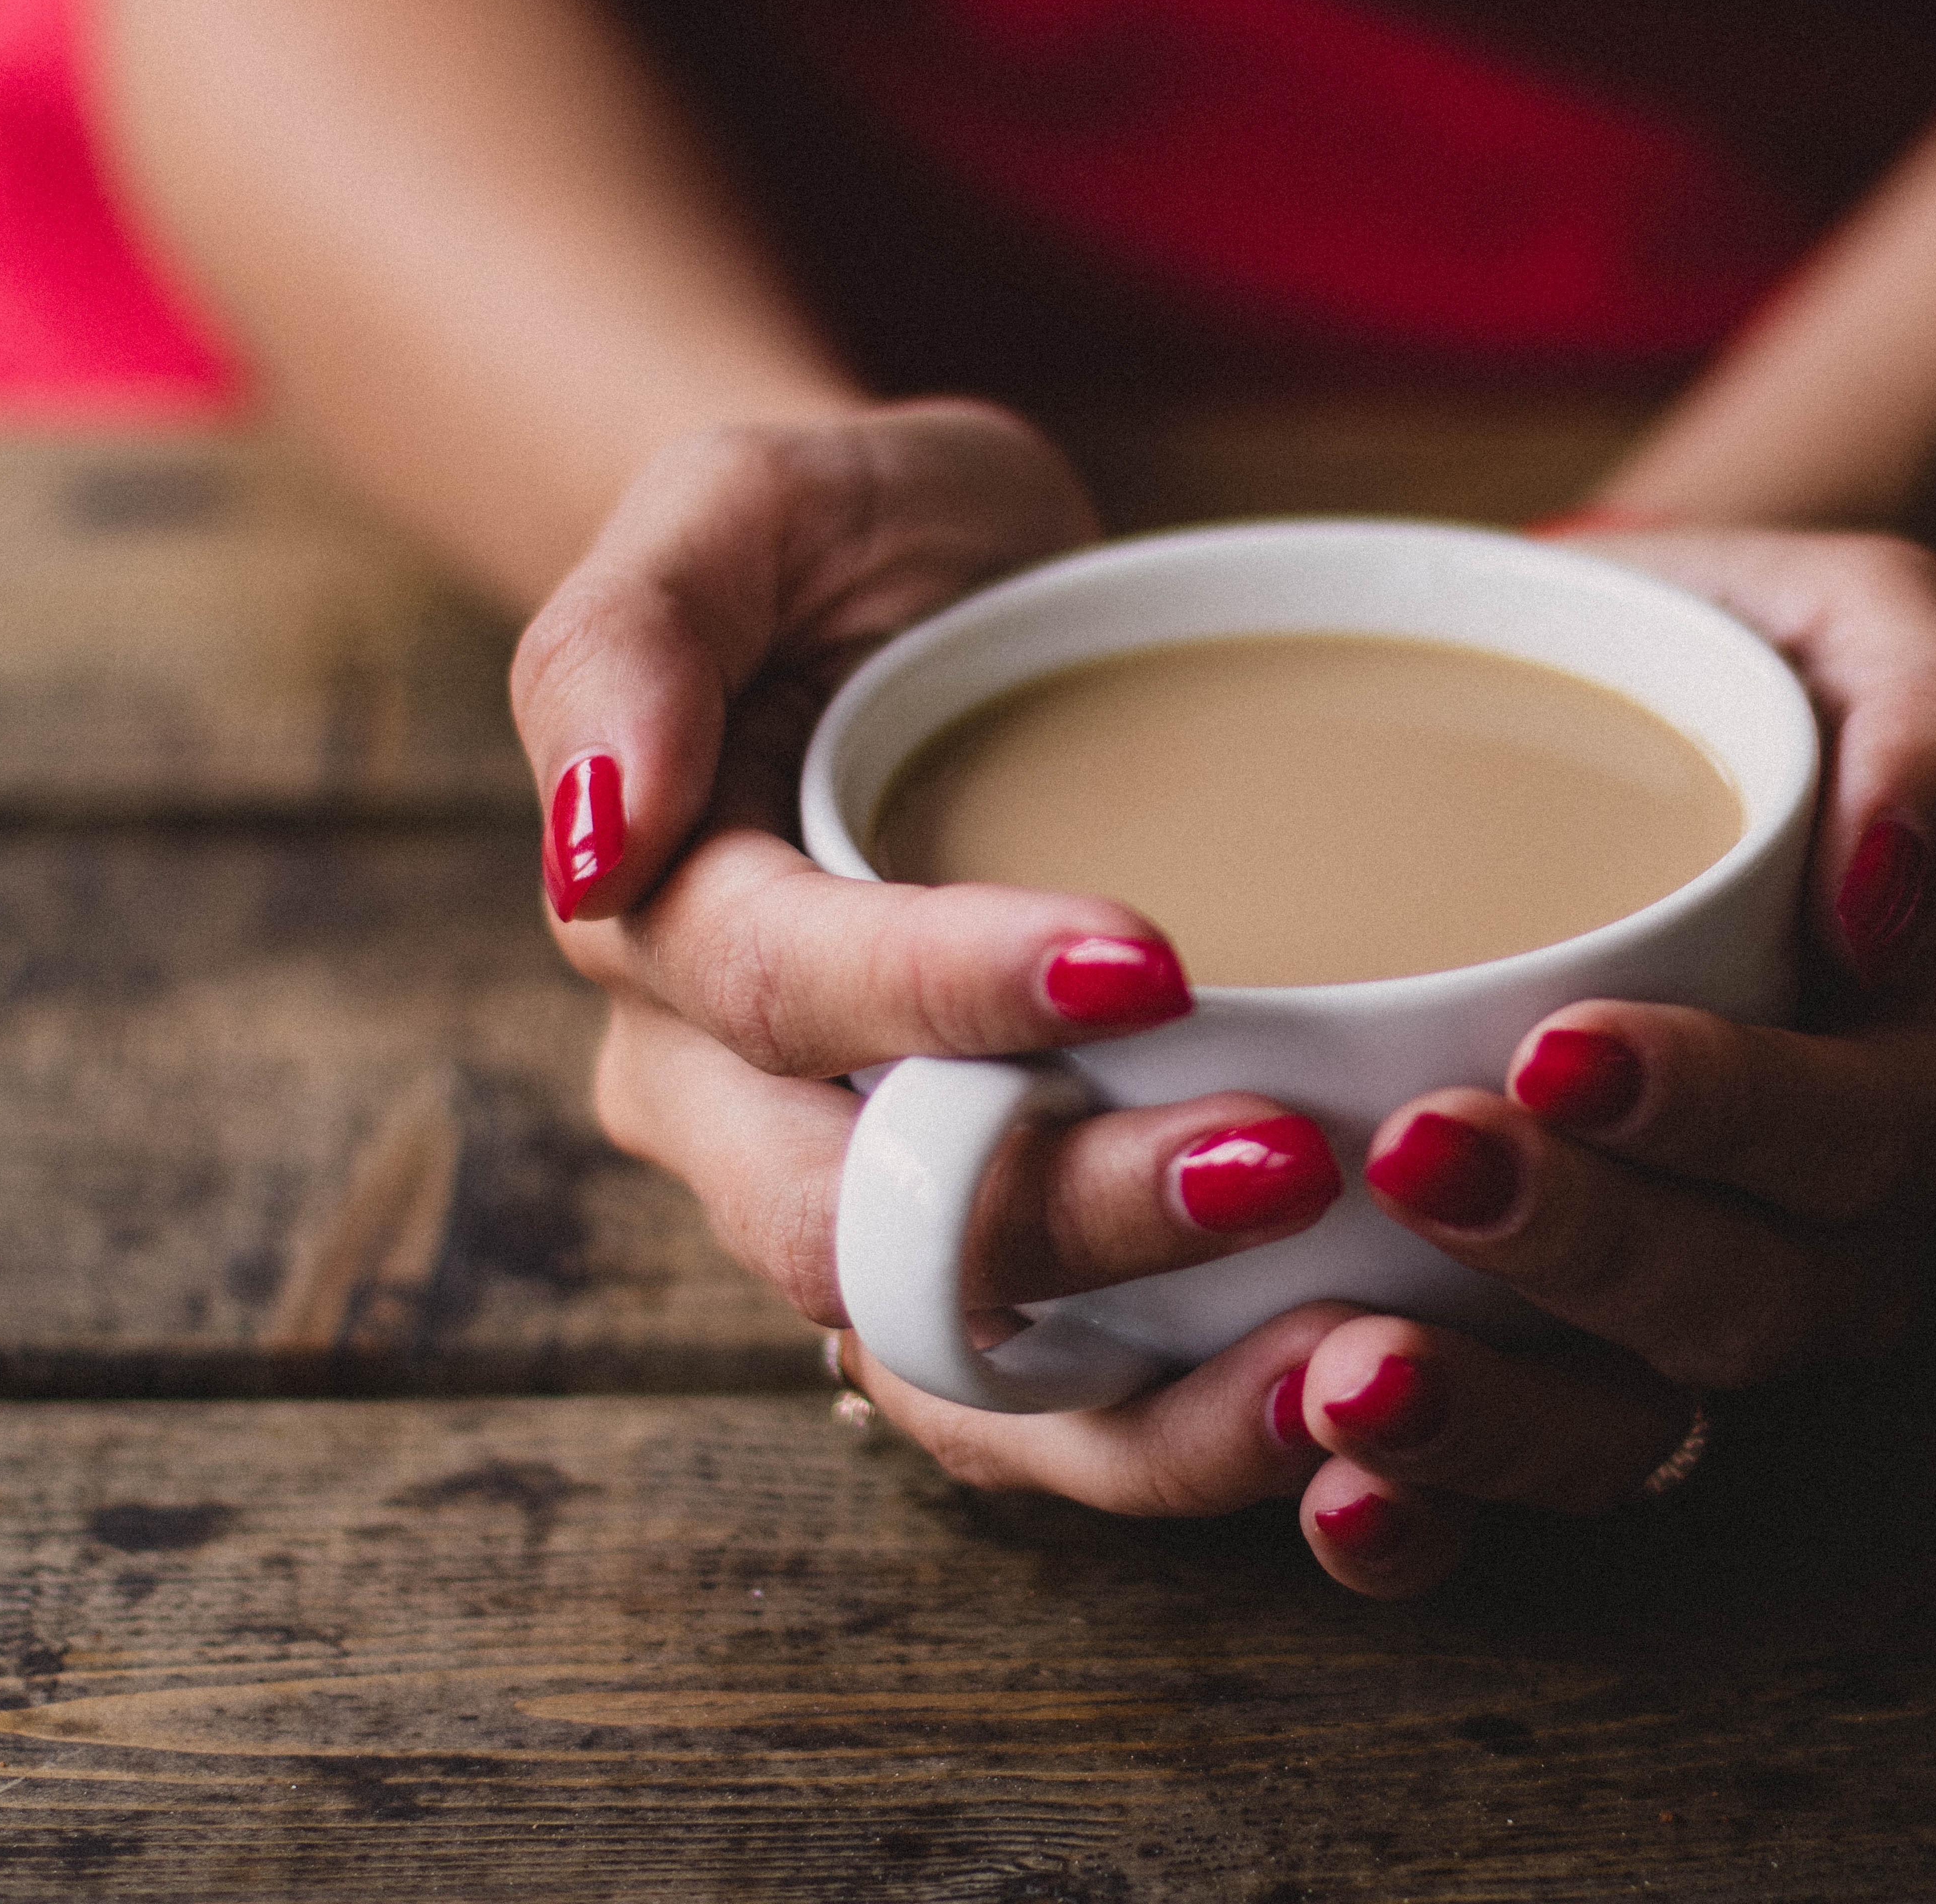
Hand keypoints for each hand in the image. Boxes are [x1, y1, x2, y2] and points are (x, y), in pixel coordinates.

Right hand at [510, 400, 1344, 1355]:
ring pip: (951, 1372)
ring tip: (1342, 1361)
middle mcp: (732, 1109)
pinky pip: (1049, 1405)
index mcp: (661, 929)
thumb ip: (629, 633)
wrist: (945, 619)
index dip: (949, 989)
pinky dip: (1181, 1434)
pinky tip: (1336, 1399)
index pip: (782, 992)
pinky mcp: (992, 1259)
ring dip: (1142, 1401)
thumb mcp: (743, 501)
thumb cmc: (850, 546)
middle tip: (1286, 1162)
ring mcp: (861, 1201)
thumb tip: (592, 836)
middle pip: (862, 1223)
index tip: (1153, 960)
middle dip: (1071, 1217)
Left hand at [831, 528, 1935, 1599]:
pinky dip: (1431, 1514)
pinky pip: (1518, 1475)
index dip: (1733, 1114)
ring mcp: (1684, 1314)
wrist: (1562, 723)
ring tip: (1347, 1374)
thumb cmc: (1719, 665)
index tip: (1564, 1048)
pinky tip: (1327, 1491)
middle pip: (1753, 1302)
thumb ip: (1931, 722)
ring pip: (1639, 1428)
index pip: (1870, 1137)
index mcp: (1921, 1075)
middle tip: (1426, 1161)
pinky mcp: (1548, 1354)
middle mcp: (1822, 1231)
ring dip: (1499, 1423)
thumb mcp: (1854, 620)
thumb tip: (1891, 900)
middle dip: (1593, 1253)